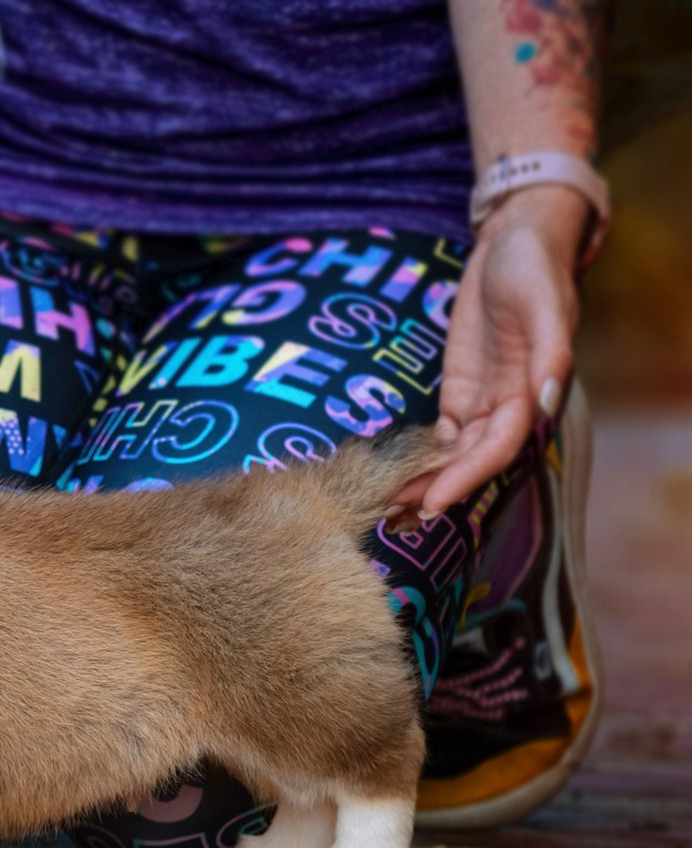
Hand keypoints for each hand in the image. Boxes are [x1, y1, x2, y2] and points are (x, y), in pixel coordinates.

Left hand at [388, 185, 590, 523]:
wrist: (516, 244)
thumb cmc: (534, 269)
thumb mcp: (545, 303)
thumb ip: (550, 353)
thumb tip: (544, 402)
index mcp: (534, 392)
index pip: (499, 448)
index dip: (467, 477)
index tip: (434, 503)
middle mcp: (511, 405)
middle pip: (472, 460)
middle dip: (436, 489)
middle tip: (392, 516)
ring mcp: (485, 401)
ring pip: (455, 455)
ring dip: (425, 481)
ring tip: (386, 507)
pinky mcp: (463, 392)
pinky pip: (444, 436)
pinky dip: (422, 458)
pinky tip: (393, 478)